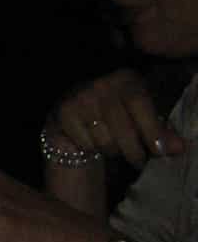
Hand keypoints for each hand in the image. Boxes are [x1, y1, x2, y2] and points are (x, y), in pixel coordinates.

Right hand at [46, 68, 182, 171]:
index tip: (160, 152)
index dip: (152, 130)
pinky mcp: (64, 112)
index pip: (140, 104)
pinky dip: (91, 148)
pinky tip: (92, 141)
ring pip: (104, 139)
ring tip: (113, 147)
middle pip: (122, 127)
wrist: (75, 110)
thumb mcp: (141, 117)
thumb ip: (159, 132)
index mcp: (127, 79)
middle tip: (139, 162)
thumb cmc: (117, 114)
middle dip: (133, 151)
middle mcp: (102, 84)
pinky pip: (85, 143)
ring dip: (112, 150)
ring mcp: (81, 97)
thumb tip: (179, 148)